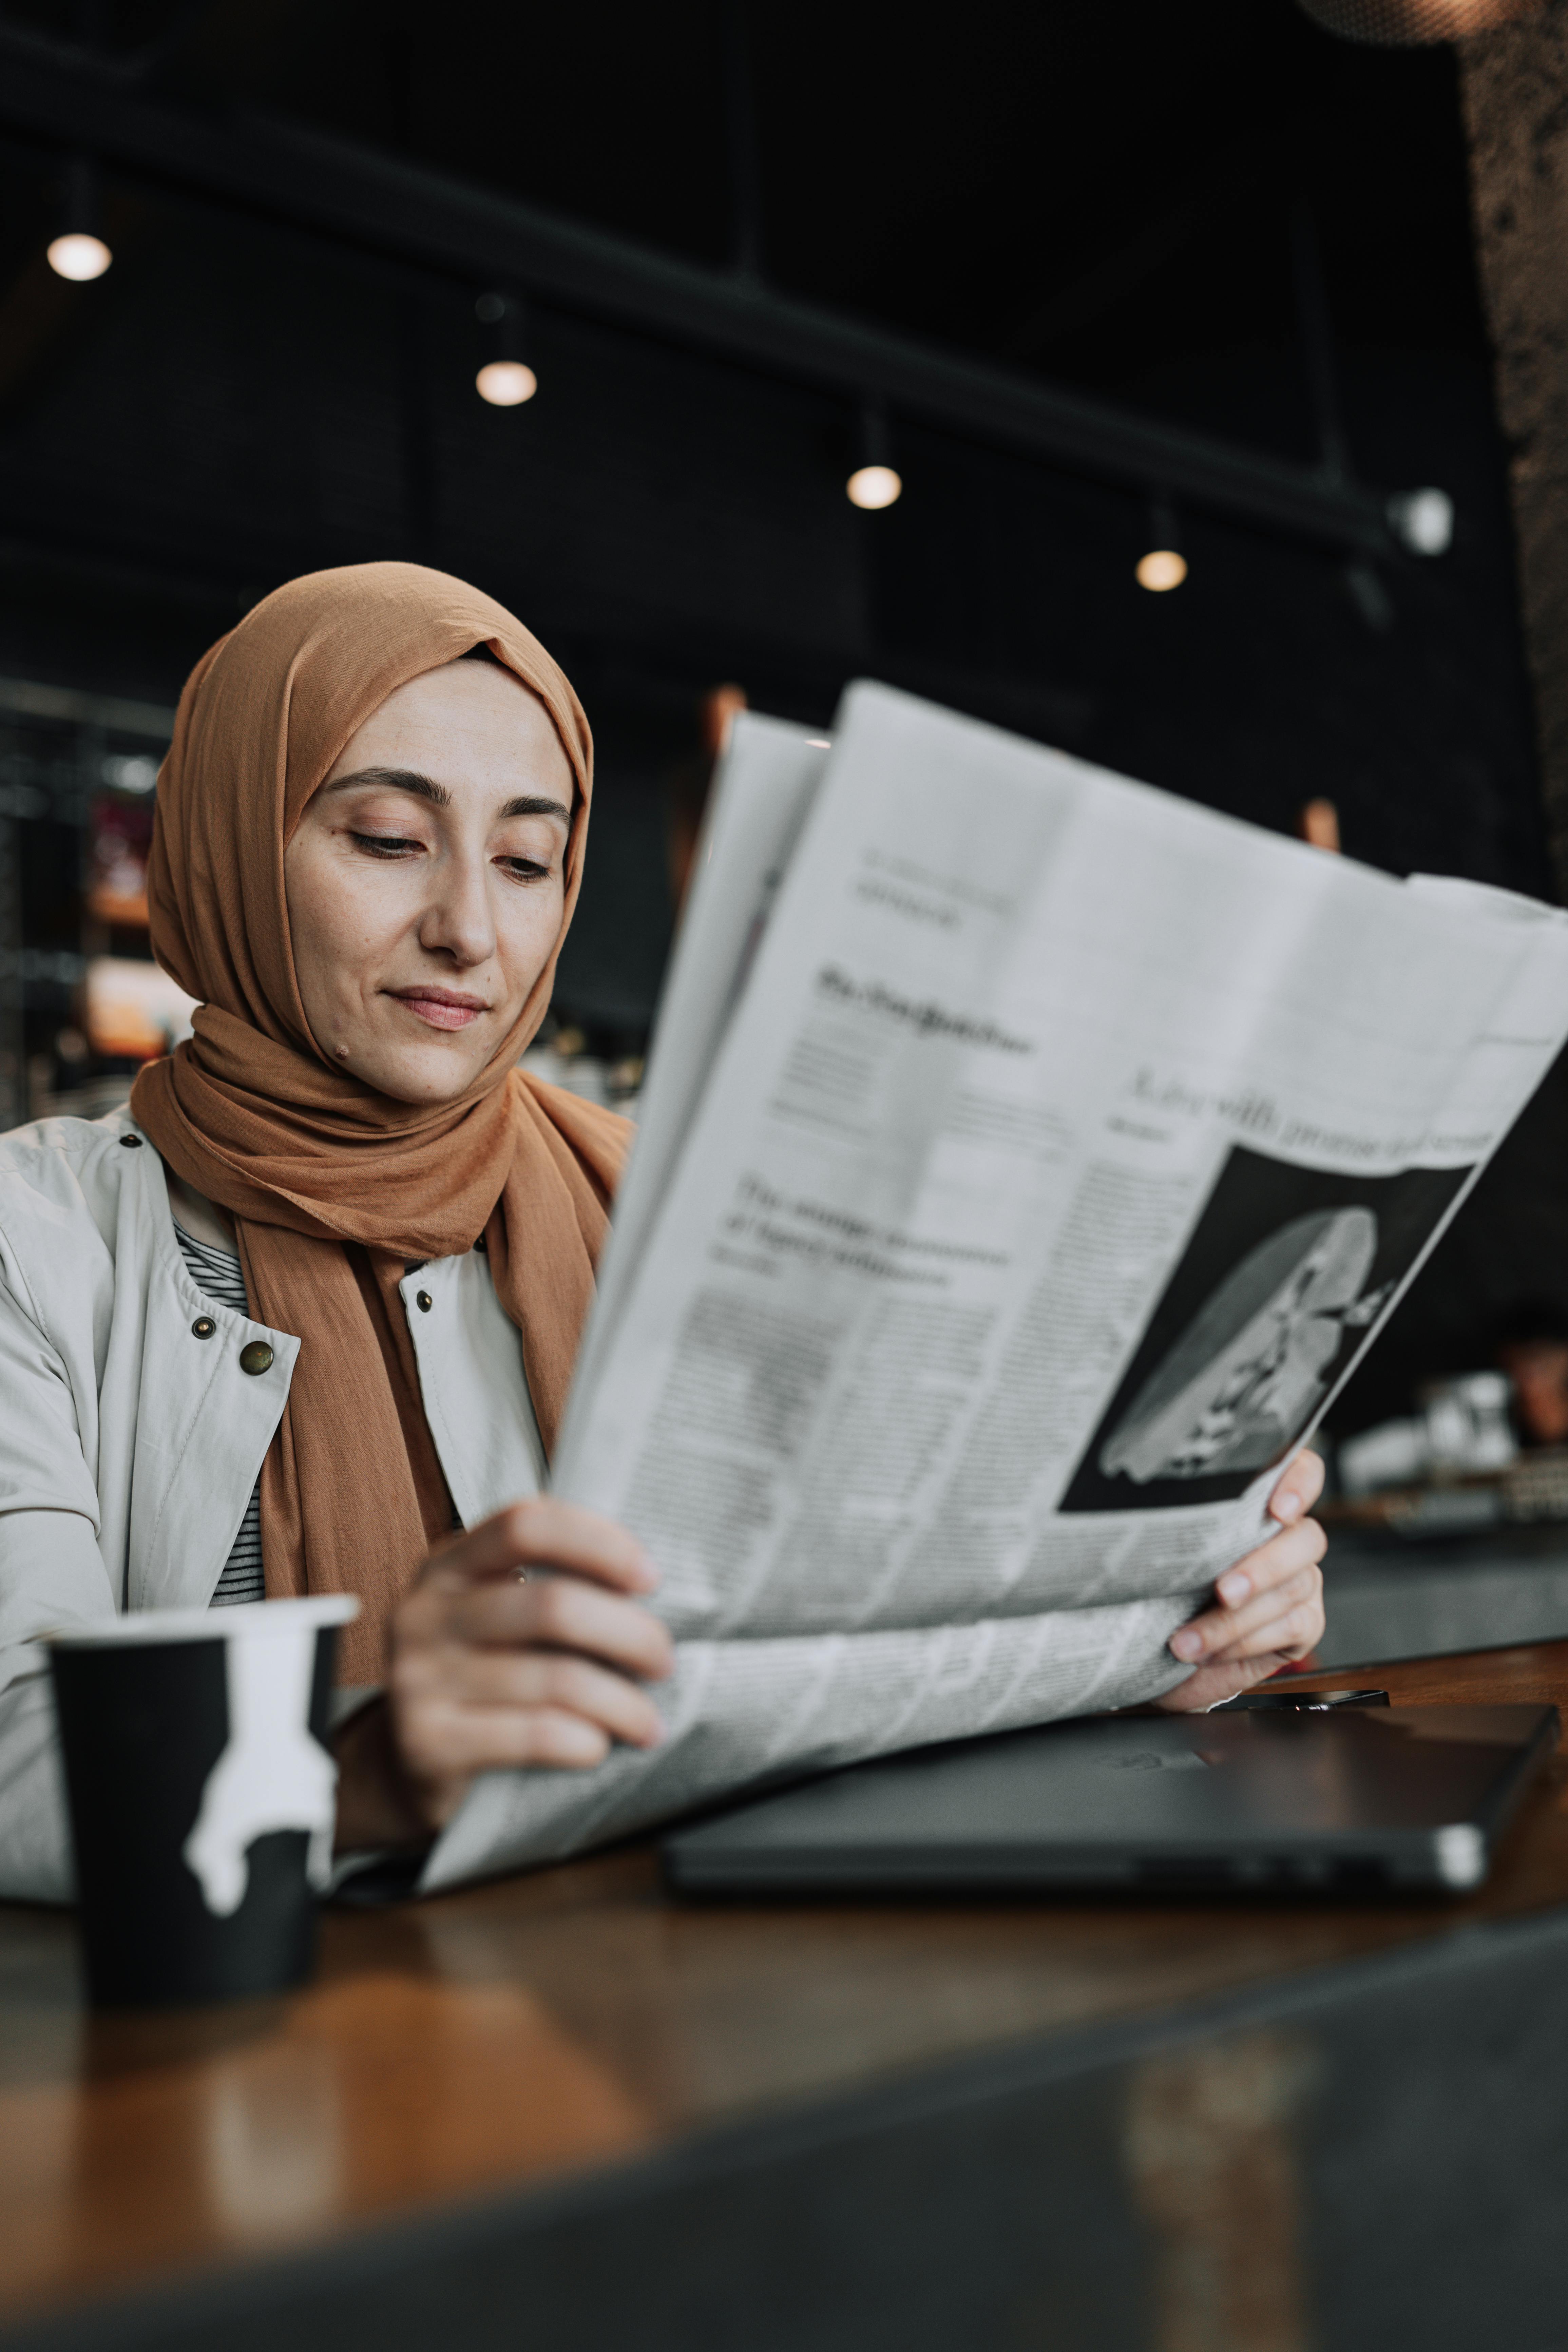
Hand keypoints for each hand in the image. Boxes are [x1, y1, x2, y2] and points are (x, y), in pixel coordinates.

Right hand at [334, 1499, 673, 1848]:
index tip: (651, 1578)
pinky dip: (584, 1742)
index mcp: (448, 1566)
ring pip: (555, 1678)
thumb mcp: (499, 1618)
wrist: (410, 1764)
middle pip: (552, 1605)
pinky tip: (600, 1746)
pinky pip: (534, 1735)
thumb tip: (650, 1589)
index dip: (598, 1543)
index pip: (526, 1524)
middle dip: (630, 1634)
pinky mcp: (428, 1743)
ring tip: (649, 1721)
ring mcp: (419, 1679)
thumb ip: (550, 1588)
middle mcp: (424, 1614)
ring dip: (622, 1703)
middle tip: (663, 1661)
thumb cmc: (481, 1676)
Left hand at [1153, 1449, 1326, 1713]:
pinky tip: (1206, 1652)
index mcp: (1260, 1504)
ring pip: (1292, 1588)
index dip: (1299, 1483)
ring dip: (1234, 1619)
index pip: (1303, 1472)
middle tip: (1222, 1591)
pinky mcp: (1304, 1624)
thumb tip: (1138, 1515)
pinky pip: (1291, 1627)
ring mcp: (1302, 1580)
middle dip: (1262, 1567)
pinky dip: (1243, 1643)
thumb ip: (1175, 1527)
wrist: (1163, 1651)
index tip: (1278, 1508)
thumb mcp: (1165, 1551)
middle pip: (1305, 1539)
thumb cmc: (1162, 1588)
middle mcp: (1290, 1539)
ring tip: (1186, 1640)